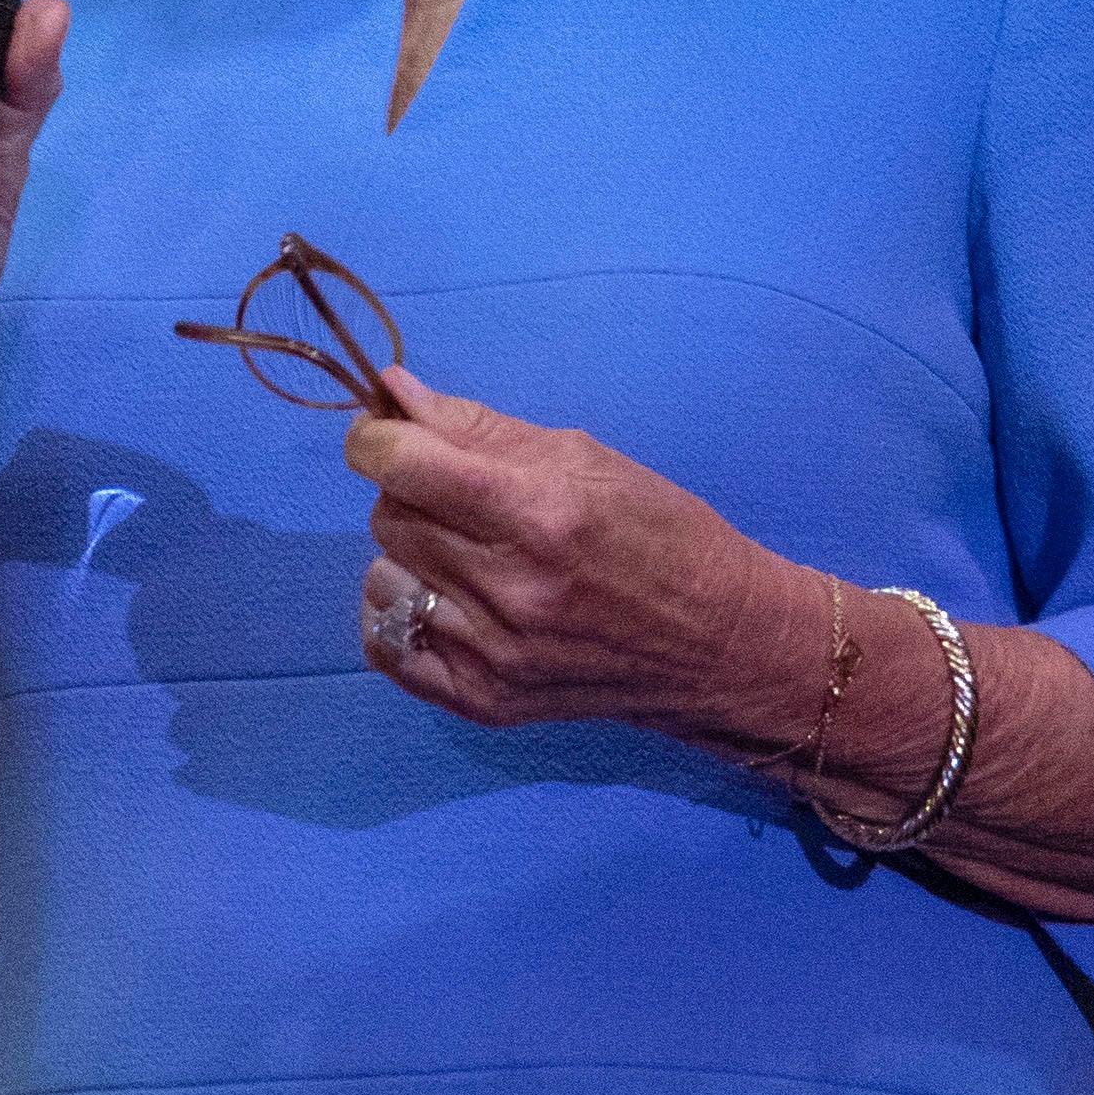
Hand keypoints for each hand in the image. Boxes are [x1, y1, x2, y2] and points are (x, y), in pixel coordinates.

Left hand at [338, 375, 804, 747]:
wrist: (717, 645)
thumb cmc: (660, 533)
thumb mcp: (583, 457)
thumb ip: (477, 427)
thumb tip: (393, 393)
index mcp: (538, 513)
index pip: (401, 465)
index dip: (376, 439)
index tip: (386, 434)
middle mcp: (510, 589)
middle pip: (389, 516)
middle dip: (409, 491)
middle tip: (460, 496)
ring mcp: (494, 655)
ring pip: (383, 575)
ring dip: (410, 554)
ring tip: (466, 553)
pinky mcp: (484, 702)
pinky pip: (386, 646)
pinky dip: (400, 613)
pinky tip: (445, 598)